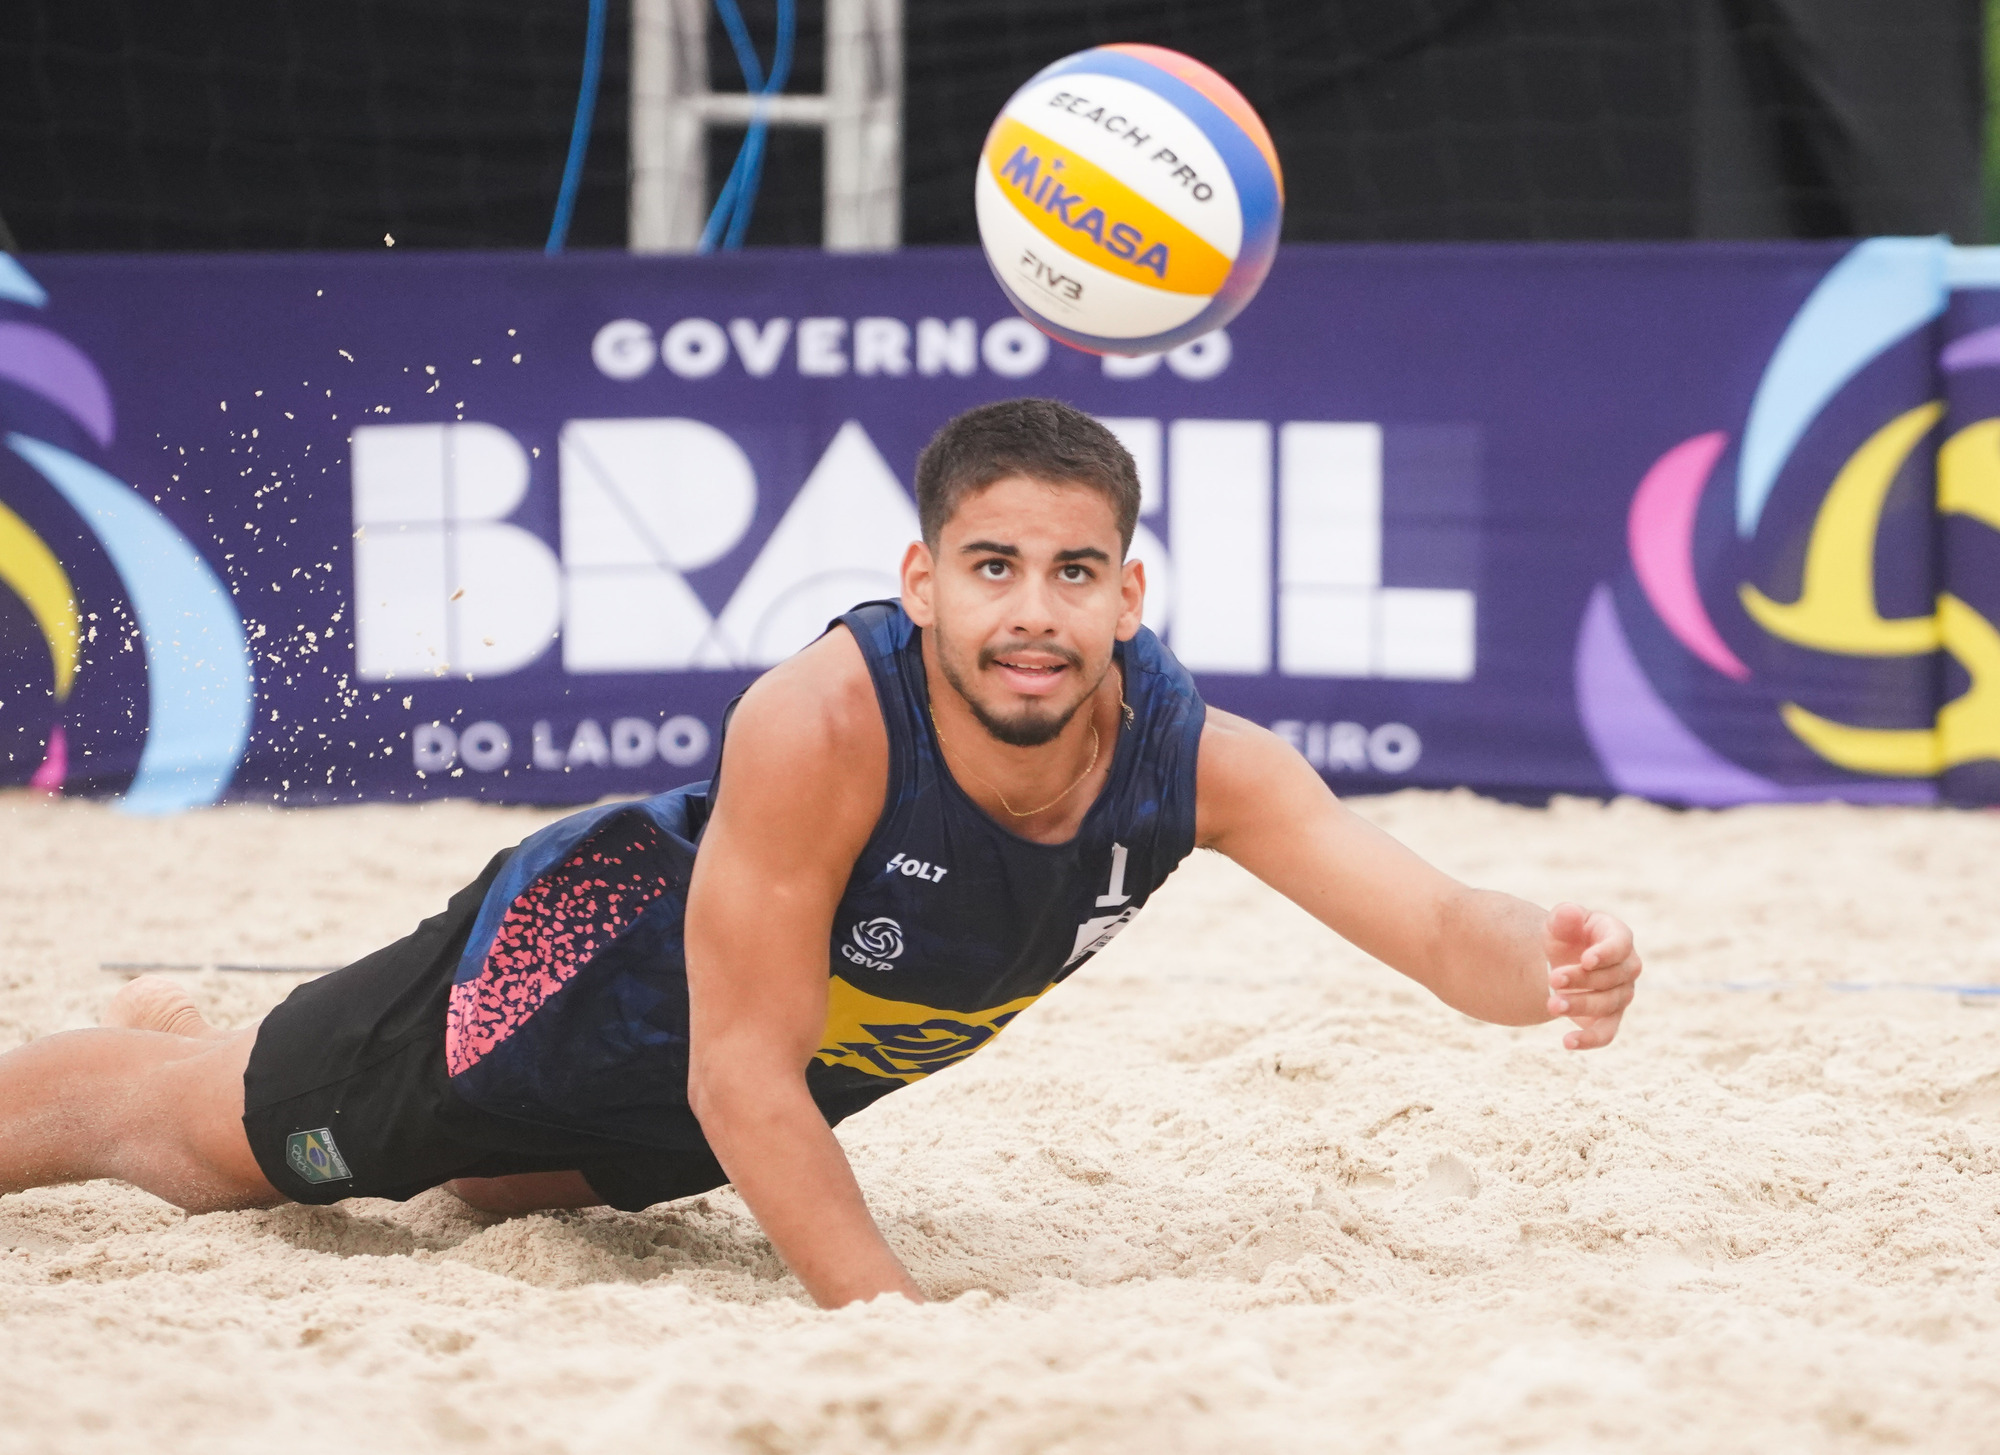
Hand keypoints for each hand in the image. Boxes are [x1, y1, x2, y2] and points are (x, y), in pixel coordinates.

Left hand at [1542, 903, 1639, 1049]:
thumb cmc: (1564, 935)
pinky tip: (1567, 1042)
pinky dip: (1590, 1040)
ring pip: (1607, 1005)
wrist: (1560, 959)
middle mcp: (1627, 967)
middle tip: (1552, 979)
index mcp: (1618, 937)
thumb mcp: (1559, 922)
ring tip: (1551, 1004)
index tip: (1586, 959)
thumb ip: (1564, 916)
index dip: (1606, 953)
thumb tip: (1569, 913)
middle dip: (1581, 980)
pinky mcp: (1610, 1017)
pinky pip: (1607, 1033)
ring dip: (1579, 1005)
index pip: (1620, 946)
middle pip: (1611, 978)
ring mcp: (1621, 994)